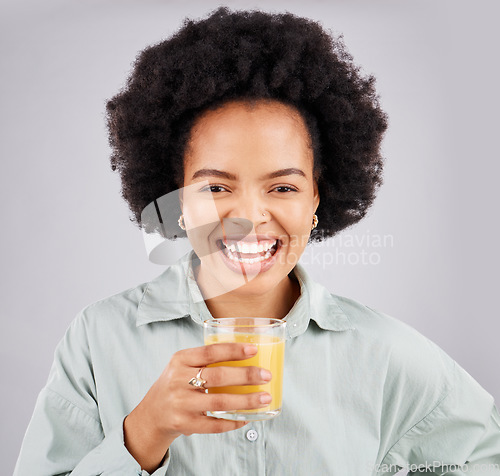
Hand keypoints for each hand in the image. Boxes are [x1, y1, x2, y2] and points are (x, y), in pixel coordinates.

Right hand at [124, 343, 271, 471]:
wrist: (152, 413)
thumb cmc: (176, 384)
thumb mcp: (183, 365)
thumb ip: (206, 359)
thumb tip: (248, 355)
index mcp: (180, 359)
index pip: (210, 351)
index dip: (233, 350)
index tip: (254, 350)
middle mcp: (178, 380)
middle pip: (218, 376)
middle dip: (246, 376)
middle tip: (266, 375)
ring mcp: (181, 404)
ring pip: (220, 402)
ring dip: (246, 400)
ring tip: (265, 397)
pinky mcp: (184, 424)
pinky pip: (214, 424)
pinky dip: (233, 421)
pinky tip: (247, 417)